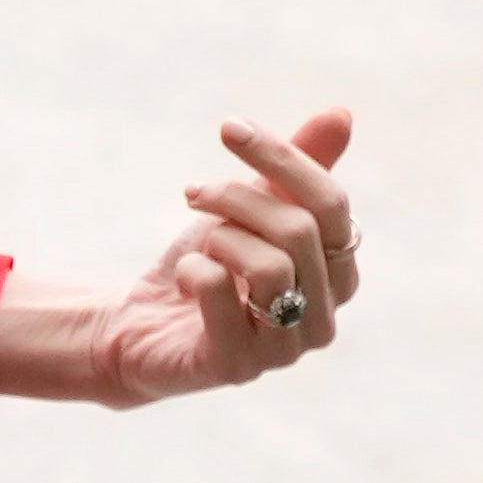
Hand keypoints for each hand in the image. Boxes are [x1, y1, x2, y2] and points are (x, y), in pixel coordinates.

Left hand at [0, 109, 362, 408]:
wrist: (141, 326)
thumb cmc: (208, 264)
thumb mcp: (248, 207)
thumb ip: (294, 169)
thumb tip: (342, 114)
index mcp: (338, 274)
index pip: (332, 205)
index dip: (282, 158)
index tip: (229, 128)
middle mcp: (325, 317)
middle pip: (300, 230)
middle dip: (237, 196)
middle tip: (194, 192)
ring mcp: (286, 350)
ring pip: (271, 266)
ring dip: (219, 235)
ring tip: (198, 241)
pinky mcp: (238, 368)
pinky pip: (222, 295)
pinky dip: (194, 270)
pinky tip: (185, 278)